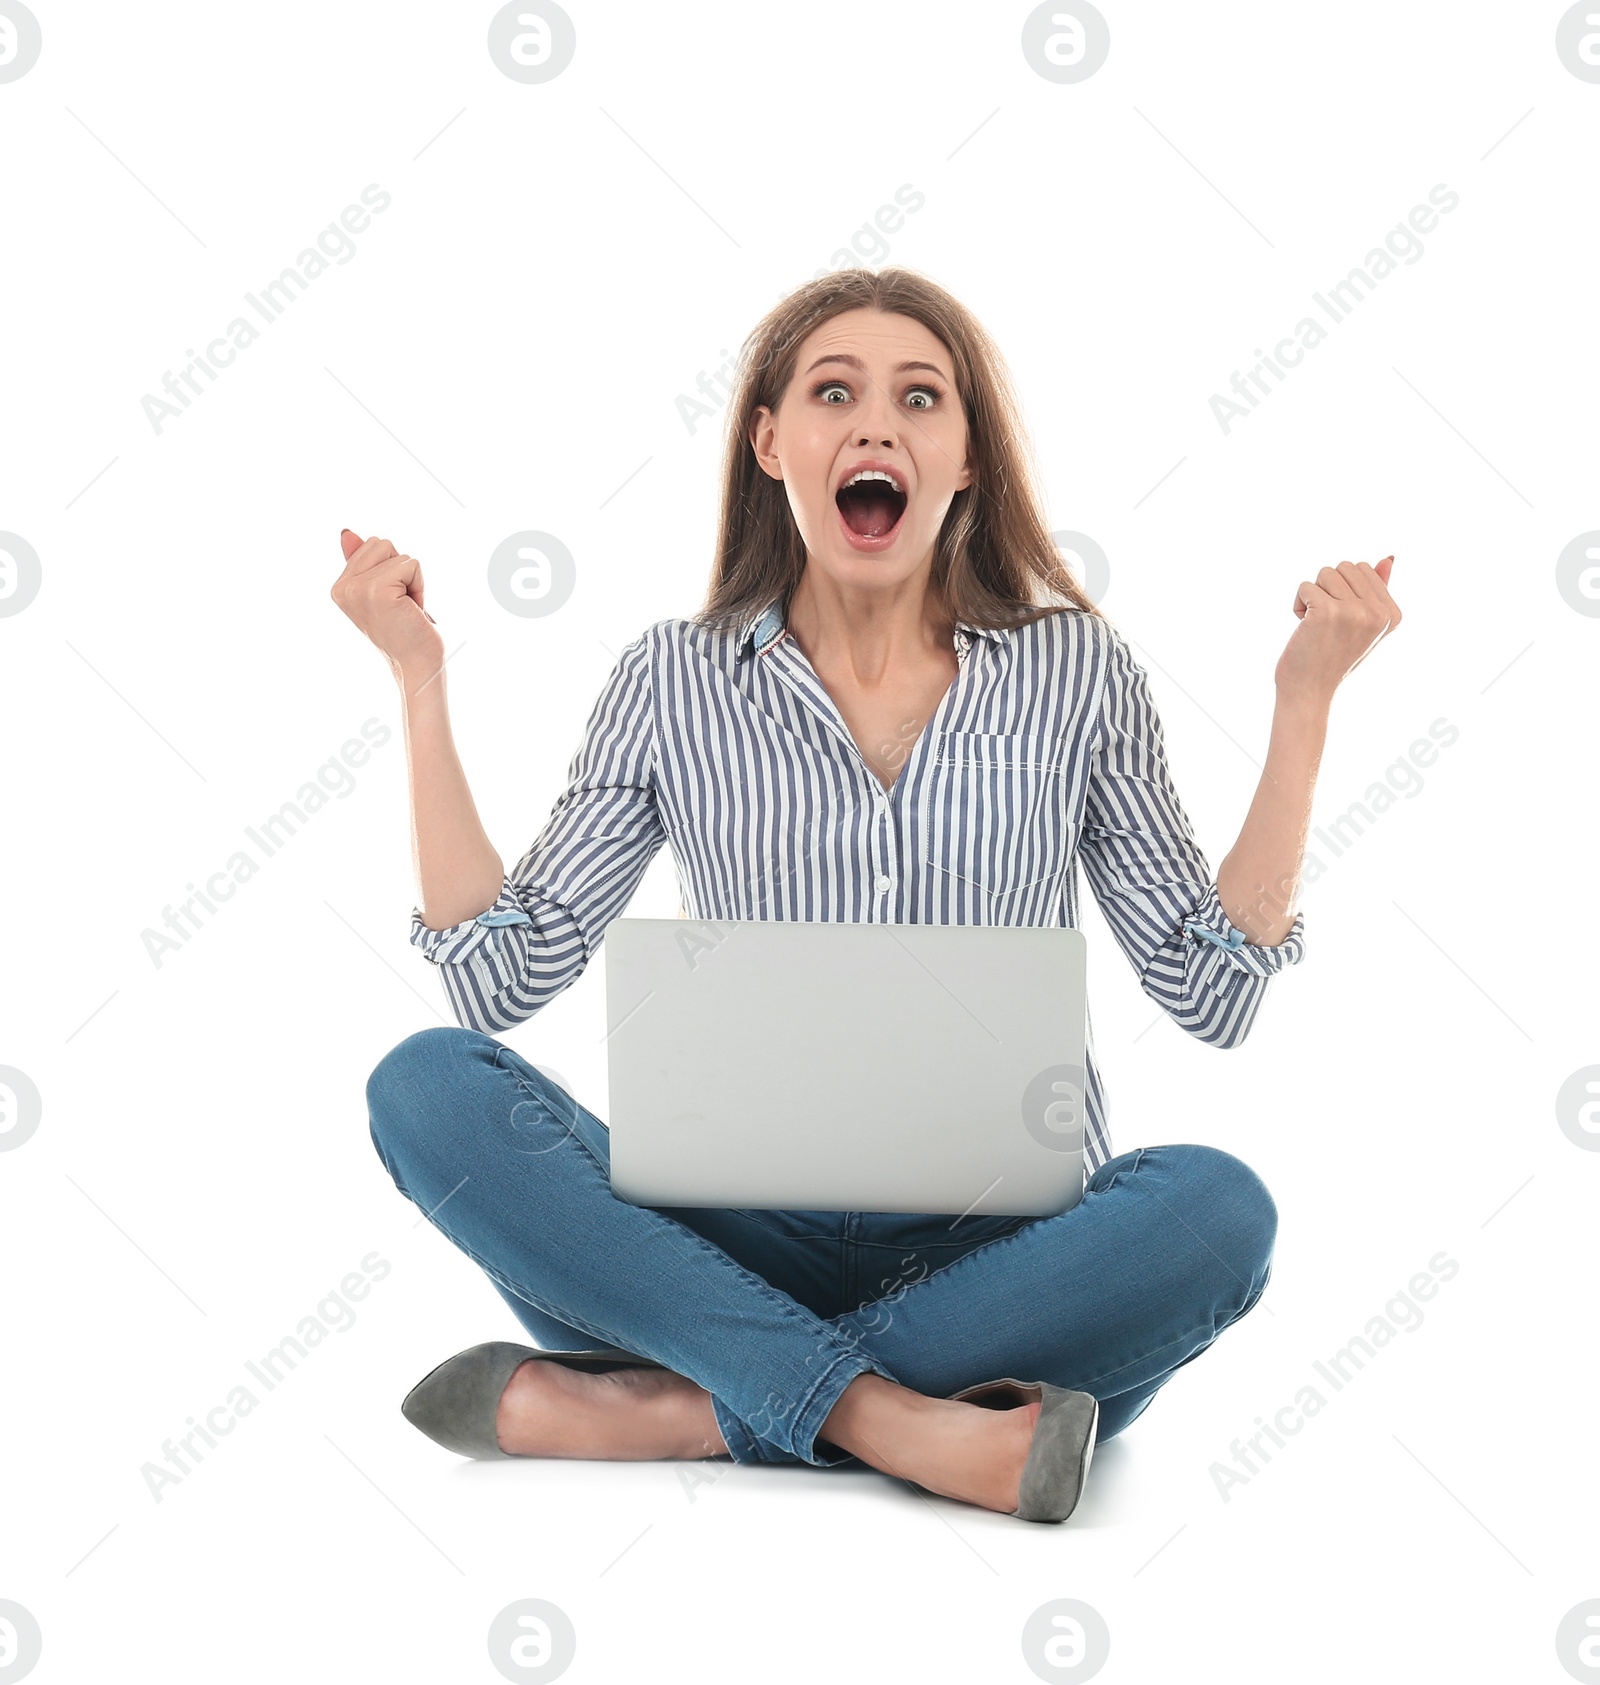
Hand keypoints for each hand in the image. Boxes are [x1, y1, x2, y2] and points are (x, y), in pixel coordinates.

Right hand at [329, 529, 444, 682]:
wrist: (417, 666)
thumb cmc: (406, 632)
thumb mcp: (383, 592)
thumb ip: (364, 563)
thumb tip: (346, 532)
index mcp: (340, 587)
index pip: (372, 545)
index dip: (394, 571)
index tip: (393, 602)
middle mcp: (343, 588)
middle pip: (382, 543)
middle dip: (402, 571)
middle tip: (402, 605)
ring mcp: (358, 589)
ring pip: (397, 553)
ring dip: (412, 580)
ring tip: (407, 609)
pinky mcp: (377, 591)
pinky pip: (411, 565)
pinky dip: (420, 586)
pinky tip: (413, 611)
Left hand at [1275, 555, 1400, 700]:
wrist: (1309, 691)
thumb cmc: (1333, 657)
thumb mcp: (1363, 625)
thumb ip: (1377, 592)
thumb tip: (1389, 558)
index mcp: (1393, 614)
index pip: (1363, 568)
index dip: (1343, 590)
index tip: (1342, 620)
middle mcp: (1378, 612)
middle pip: (1344, 566)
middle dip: (1328, 589)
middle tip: (1327, 623)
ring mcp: (1354, 612)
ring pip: (1324, 573)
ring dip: (1313, 596)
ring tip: (1315, 625)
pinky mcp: (1327, 612)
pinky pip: (1305, 586)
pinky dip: (1298, 605)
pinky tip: (1303, 628)